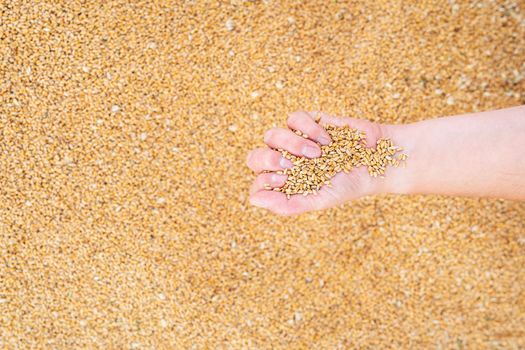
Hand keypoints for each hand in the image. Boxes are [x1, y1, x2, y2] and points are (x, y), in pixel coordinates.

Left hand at [246, 111, 386, 215]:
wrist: (377, 161)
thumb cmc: (348, 185)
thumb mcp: (319, 200)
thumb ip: (288, 205)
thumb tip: (254, 200)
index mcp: (284, 184)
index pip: (258, 184)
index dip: (264, 181)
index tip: (284, 181)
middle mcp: (284, 162)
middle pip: (255, 157)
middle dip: (269, 159)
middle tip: (291, 165)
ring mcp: (294, 140)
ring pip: (271, 135)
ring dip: (292, 144)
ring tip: (317, 153)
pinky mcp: (308, 121)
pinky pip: (294, 118)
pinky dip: (309, 128)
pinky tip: (326, 139)